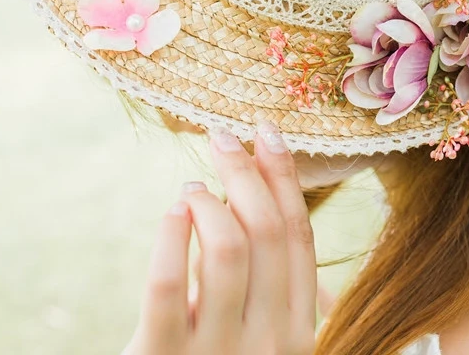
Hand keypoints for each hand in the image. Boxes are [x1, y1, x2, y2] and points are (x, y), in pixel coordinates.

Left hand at [124, 122, 316, 354]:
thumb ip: (271, 286)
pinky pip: (169, 286)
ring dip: (210, 202)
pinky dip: (172, 236)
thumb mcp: (260, 337)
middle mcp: (271, 344)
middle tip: (224, 137)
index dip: (285, 177)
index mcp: (300, 331)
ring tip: (192, 187)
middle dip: (248, 172)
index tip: (268, 134)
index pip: (300, 236)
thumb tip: (266, 192)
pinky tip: (173, 213)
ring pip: (227, 250)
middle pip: (268, 232)